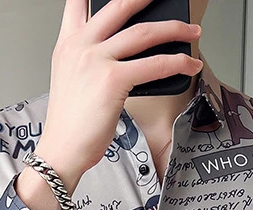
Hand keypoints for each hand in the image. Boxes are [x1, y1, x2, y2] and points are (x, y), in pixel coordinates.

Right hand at [37, 0, 202, 185]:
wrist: (61, 151)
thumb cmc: (70, 123)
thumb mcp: (70, 79)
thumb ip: (90, 58)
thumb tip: (123, 51)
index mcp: (68, 43)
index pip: (79, 0)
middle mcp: (80, 45)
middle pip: (119, 4)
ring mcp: (96, 61)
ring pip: (143, 32)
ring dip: (175, 28)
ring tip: (191, 30)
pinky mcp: (112, 80)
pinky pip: (154, 64)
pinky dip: (178, 63)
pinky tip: (188, 65)